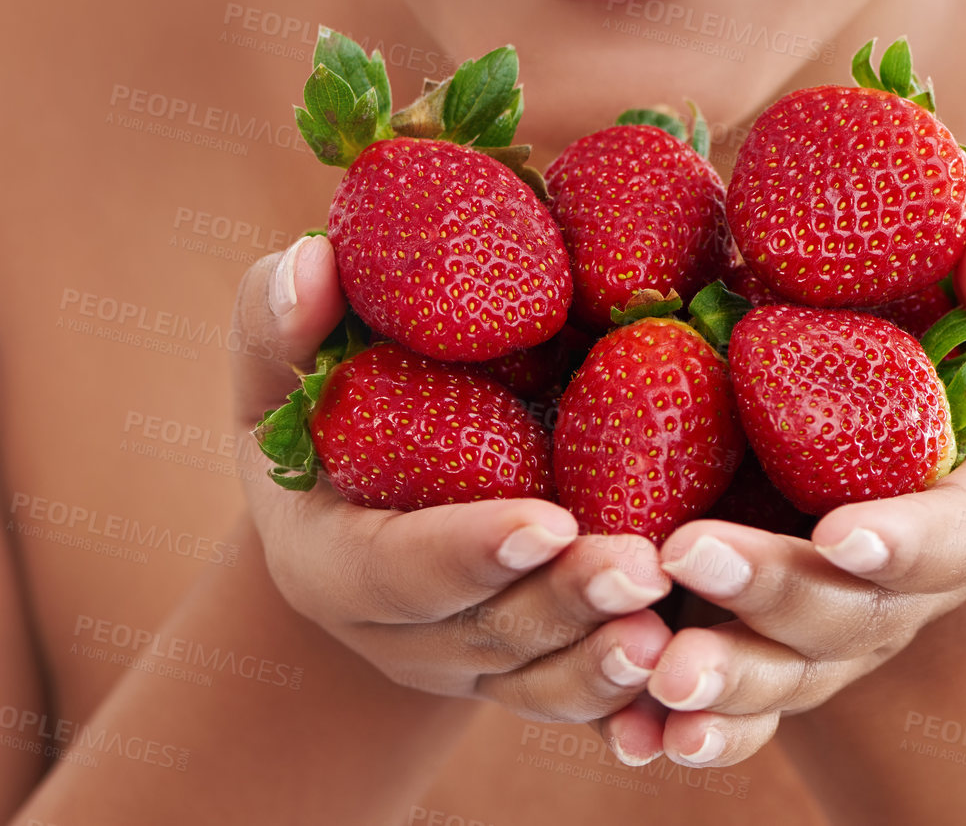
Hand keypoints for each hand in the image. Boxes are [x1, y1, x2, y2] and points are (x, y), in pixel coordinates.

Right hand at [230, 234, 671, 723]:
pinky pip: (579, 706)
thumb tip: (313, 258)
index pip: (398, 569)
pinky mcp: (527, 678)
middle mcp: (399, 637)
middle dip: (565, 604)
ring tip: (671, 629)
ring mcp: (467, 668)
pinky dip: (629, 703)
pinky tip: (689, 682)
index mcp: (331, 563)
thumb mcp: (276, 376)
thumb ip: (282, 323)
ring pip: (541, 682)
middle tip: (642, 568)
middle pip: (488, 633)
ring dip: (607, 663)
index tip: (547, 519)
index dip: (469, 550)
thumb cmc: (317, 417)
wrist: (356, 512)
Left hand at [597, 225, 965, 768]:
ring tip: (661, 676)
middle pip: (854, 617)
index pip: (959, 538)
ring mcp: (841, 633)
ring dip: (728, 683)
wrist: (870, 410)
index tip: (843, 535)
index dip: (907, 544)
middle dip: (775, 594)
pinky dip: (691, 731)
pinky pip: (741, 708)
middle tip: (688, 553)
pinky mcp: (774, 650)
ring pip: (789, 677)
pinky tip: (635, 738)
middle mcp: (913, 589)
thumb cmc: (943, 339)